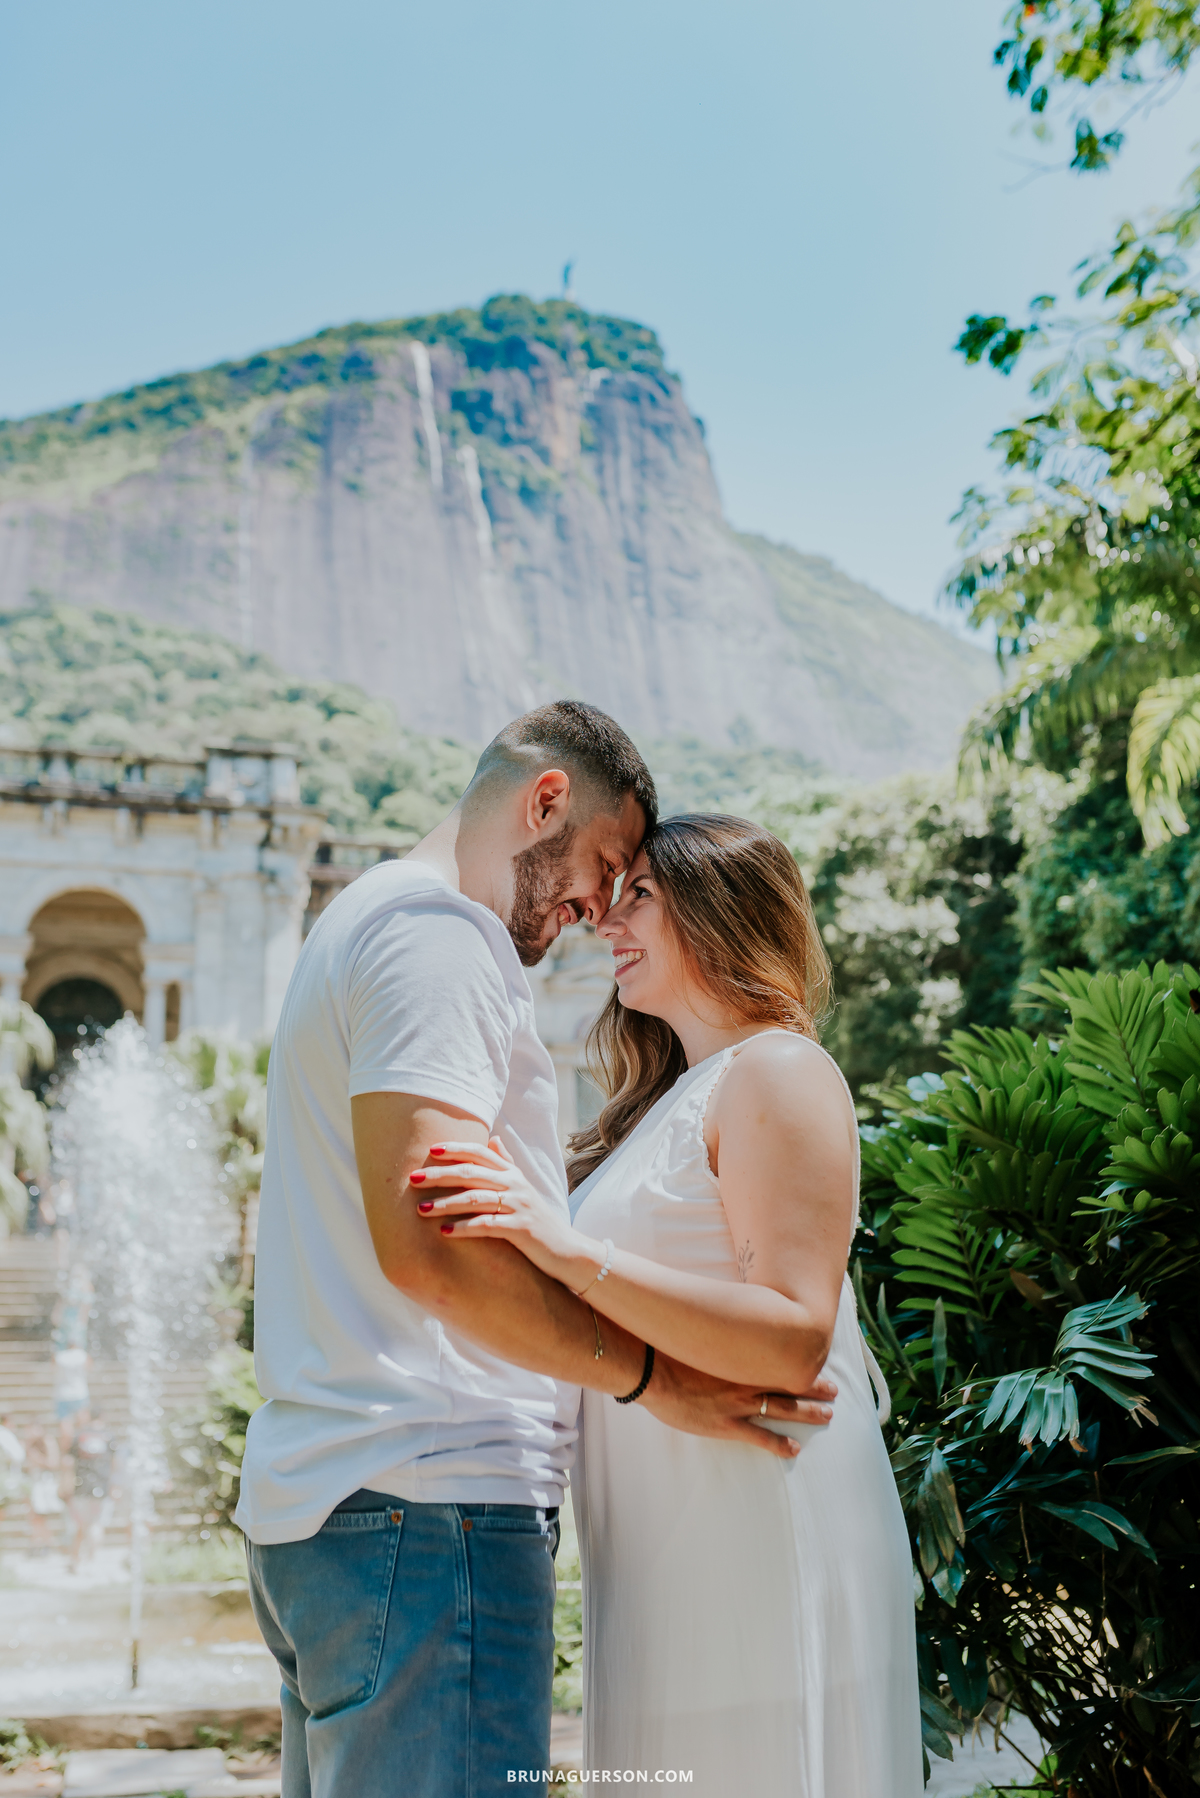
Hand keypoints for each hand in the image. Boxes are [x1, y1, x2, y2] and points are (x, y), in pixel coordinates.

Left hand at [412, 1139, 605, 1291]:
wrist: (567, 1250)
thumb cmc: (539, 1220)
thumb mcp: (524, 1188)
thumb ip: (507, 1163)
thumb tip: (493, 1138)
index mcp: (512, 1173)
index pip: (480, 1153)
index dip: (455, 1149)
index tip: (430, 1149)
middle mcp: (515, 1184)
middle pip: (472, 1173)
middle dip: (439, 1175)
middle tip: (412, 1178)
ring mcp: (519, 1206)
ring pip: (475, 1199)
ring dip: (444, 1203)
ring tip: (420, 1209)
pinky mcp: (521, 1229)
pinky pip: (487, 1225)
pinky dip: (464, 1228)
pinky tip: (444, 1232)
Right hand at [641, 1354, 837, 1459]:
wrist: (652, 1370)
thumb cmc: (668, 1350)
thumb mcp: (696, 1335)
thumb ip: (714, 1337)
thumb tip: (720, 1328)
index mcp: (740, 1356)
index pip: (779, 1357)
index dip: (800, 1360)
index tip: (815, 1358)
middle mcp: (746, 1378)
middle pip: (789, 1382)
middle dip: (814, 1387)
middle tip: (834, 1390)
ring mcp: (739, 1403)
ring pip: (783, 1408)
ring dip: (807, 1412)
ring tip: (827, 1415)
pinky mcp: (727, 1424)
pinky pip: (760, 1436)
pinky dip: (779, 1444)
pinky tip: (795, 1449)